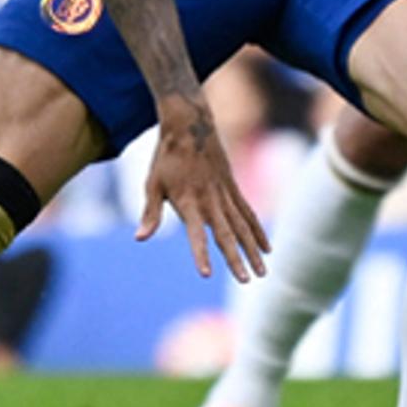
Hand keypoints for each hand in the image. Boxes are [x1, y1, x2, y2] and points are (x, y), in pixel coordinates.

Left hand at [138, 101, 267, 281]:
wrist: (189, 125)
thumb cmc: (166, 158)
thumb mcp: (152, 184)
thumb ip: (150, 213)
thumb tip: (139, 238)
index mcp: (188, 201)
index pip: (195, 233)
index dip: (200, 254)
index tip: (206, 274)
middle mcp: (210, 200)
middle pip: (225, 234)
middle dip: (235, 259)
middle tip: (246, 280)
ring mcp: (225, 194)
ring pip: (242, 227)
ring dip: (253, 250)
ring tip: (262, 273)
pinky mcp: (234, 188)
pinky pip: (249, 214)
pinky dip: (258, 232)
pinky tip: (267, 249)